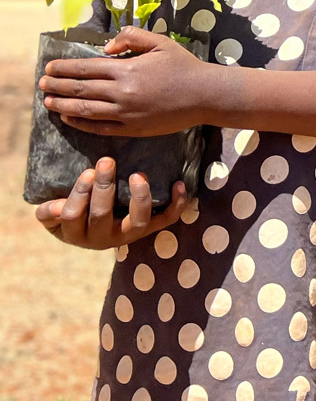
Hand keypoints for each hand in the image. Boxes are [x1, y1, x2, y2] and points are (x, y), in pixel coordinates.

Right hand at [36, 156, 188, 249]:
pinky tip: (178, 184)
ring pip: (136, 222)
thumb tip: (56, 206)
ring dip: (138, 197)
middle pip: (101, 215)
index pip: (72, 216)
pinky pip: (166, 219)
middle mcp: (102, 239)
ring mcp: (127, 235)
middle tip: (107, 161)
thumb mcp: (55, 216)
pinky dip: (176, 204)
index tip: (88, 171)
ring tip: (137, 175)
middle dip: (104, 187)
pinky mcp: (149, 229)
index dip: (79, 195)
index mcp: (75, 234)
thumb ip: (51, 212)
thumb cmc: (75, 212)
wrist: (99, 228)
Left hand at [39, 26, 207, 135]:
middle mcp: (123, 92)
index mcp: (128, 69)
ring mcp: (126, 113)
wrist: (205, 95)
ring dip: (63, 106)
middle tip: (42, 84)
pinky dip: (81, 124)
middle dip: (57, 86)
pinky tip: (69, 119)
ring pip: (85, 110)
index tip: (50, 67)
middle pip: (80, 90)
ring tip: (48, 102)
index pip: (86, 68)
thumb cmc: (184, 66)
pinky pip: (100, 128)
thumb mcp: (160, 42)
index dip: (64, 68)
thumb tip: (105, 48)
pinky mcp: (133, 129)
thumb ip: (131, 38)